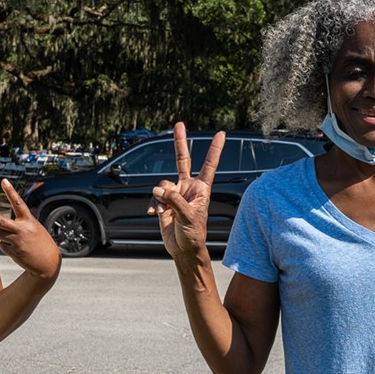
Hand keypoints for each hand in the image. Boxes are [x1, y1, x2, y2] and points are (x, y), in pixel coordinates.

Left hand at [0, 179, 60, 279]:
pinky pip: (2, 246)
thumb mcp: (33, 229)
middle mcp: (22, 229)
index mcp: (29, 221)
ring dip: (2, 235)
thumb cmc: (39, 243)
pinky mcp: (14, 251)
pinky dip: (8, 247)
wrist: (48, 263)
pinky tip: (19, 250)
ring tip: (16, 240)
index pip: (18, 203)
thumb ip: (16, 225)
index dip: (11, 191)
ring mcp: (17, 241)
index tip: (4, 181)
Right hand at [149, 123, 223, 259]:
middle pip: (183, 160)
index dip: (214, 149)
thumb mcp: (188, 217)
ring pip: (162, 184)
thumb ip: (174, 200)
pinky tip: (154, 214)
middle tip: (179, 124)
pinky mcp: (164, 202)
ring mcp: (175, 194)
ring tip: (164, 212)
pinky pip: (154, 196)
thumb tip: (158, 190)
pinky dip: (153, 204)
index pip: (209, 165)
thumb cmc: (193, 234)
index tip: (221, 134)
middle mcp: (188, 187)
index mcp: (201, 189)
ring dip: (160, 197)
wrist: (183, 249)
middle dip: (180, 142)